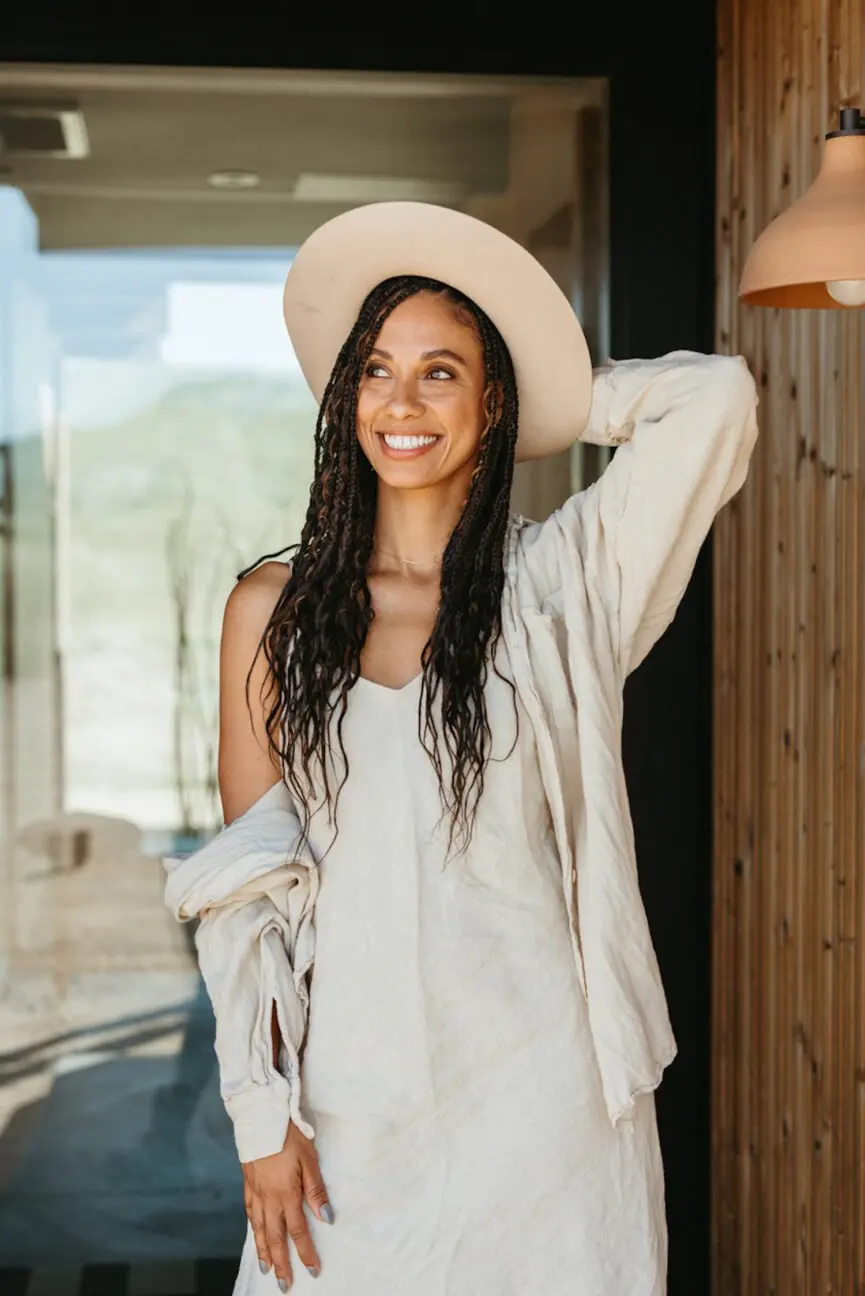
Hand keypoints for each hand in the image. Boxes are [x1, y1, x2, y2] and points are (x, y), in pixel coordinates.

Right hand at [242, 1121, 332, 1287]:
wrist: (260, 1117)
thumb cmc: (288, 1135)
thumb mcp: (309, 1158)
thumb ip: (316, 1189)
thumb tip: (327, 1217)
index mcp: (286, 1194)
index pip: (298, 1232)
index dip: (306, 1253)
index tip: (313, 1270)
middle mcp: (269, 1199)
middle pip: (275, 1238)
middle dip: (281, 1263)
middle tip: (284, 1285)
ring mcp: (256, 1193)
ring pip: (259, 1230)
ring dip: (264, 1252)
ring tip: (267, 1270)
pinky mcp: (248, 1184)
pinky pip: (250, 1214)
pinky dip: (253, 1230)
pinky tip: (256, 1235)